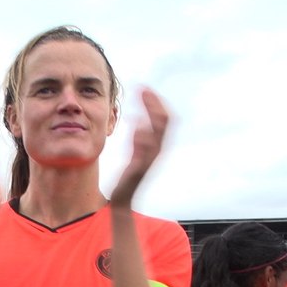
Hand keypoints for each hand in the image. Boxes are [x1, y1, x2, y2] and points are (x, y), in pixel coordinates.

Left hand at [109, 88, 169, 208]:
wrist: (123, 197)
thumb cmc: (128, 177)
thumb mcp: (135, 153)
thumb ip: (139, 140)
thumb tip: (140, 124)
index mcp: (156, 147)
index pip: (163, 121)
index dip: (156, 104)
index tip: (145, 89)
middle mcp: (156, 152)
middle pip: (164, 125)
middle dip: (156, 105)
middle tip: (144, 89)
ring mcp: (148, 161)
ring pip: (158, 136)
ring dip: (153, 117)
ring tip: (145, 99)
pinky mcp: (138, 171)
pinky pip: (145, 154)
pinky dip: (143, 140)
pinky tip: (138, 127)